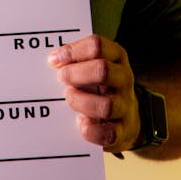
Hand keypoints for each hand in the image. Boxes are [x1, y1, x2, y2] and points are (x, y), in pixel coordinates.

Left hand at [47, 34, 140, 152]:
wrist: (127, 119)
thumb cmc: (101, 87)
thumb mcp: (94, 66)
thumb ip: (76, 60)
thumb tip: (53, 60)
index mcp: (116, 58)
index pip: (96, 46)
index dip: (72, 51)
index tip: (54, 60)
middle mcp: (124, 79)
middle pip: (103, 70)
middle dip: (75, 74)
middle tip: (61, 78)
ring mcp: (126, 106)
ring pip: (106, 105)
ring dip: (81, 102)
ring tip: (70, 99)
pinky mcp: (123, 131)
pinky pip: (108, 133)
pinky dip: (91, 130)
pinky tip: (81, 123)